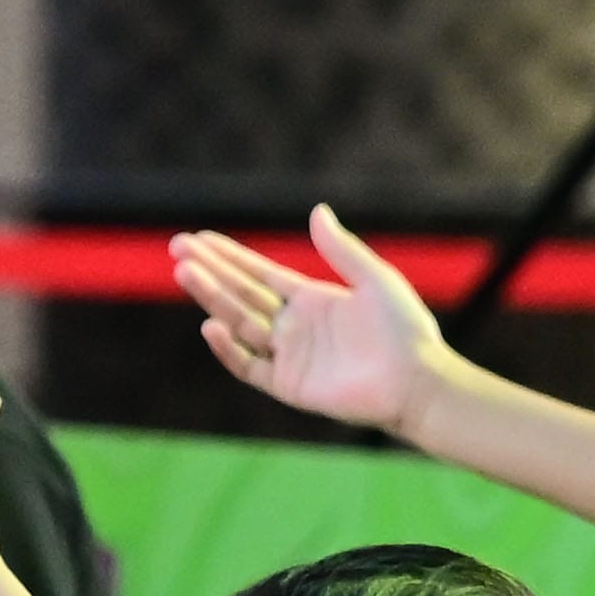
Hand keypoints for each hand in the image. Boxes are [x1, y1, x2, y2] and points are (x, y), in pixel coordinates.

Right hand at [173, 208, 451, 438]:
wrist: (418, 380)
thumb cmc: (405, 329)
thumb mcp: (375, 278)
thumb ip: (342, 250)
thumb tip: (317, 210)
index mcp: (311, 299)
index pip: (258, 273)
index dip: (228, 256)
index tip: (198, 239)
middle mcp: (294, 326)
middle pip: (241, 294)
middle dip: (209, 271)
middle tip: (177, 248)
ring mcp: (289, 356)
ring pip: (239, 323)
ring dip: (212, 299)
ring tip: (185, 273)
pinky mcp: (290, 385)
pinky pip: (250, 367)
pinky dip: (229, 350)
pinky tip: (211, 326)